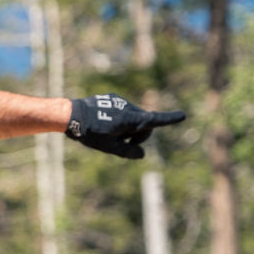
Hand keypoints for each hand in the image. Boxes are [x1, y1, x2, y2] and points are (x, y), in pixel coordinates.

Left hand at [65, 93, 185, 158]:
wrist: (71, 114)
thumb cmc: (90, 132)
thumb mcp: (109, 147)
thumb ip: (127, 152)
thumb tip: (141, 154)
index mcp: (131, 119)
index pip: (154, 120)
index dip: (170, 119)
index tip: (183, 115)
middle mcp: (128, 108)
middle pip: (144, 125)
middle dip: (138, 136)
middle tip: (120, 145)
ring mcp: (120, 102)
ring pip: (133, 119)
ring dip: (127, 129)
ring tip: (108, 134)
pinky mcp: (113, 99)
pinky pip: (123, 113)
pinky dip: (120, 122)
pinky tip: (102, 125)